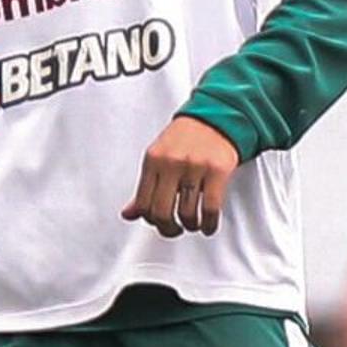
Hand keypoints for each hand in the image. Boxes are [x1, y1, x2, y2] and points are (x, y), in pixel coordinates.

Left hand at [122, 117, 240, 239]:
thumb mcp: (158, 157)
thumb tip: (129, 214)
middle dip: (168, 229)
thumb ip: (144, 187)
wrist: (216, 116)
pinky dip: (209, 224)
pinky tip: (208, 225)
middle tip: (174, 230)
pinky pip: (210, 209)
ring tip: (193, 224)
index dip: (150, 220)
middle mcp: (172, 163)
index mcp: (153, 160)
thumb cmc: (185, 138)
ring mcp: (195, 167)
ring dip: (190, 226)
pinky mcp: (217, 171)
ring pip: (187, 214)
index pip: (143, 203)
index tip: (159, 223)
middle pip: (162, 212)